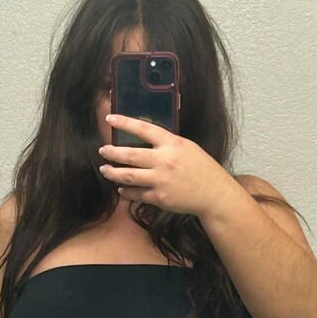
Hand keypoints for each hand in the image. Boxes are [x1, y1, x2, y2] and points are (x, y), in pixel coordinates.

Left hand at [98, 113, 235, 217]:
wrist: (213, 194)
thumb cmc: (202, 168)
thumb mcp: (187, 147)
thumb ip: (167, 144)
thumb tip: (144, 140)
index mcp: (172, 144)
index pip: (143, 129)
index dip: (124, 123)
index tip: (109, 119)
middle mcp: (164, 161)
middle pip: (130, 155)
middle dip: (112, 152)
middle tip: (103, 151)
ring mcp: (161, 180)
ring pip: (128, 176)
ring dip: (113, 173)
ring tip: (105, 170)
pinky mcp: (159, 198)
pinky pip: (136, 194)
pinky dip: (127, 191)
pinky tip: (122, 188)